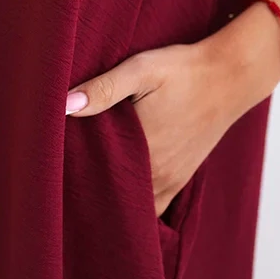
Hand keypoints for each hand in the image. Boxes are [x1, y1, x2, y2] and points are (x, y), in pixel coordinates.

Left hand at [65, 28, 278, 216]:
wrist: (229, 76)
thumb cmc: (183, 69)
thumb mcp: (141, 69)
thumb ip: (104, 88)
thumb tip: (65, 105)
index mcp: (140, 146)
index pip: (92, 172)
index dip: (69, 172)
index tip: (50, 165)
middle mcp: (155, 171)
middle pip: (109, 193)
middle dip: (84, 191)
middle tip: (60, 182)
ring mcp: (169, 179)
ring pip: (131, 206)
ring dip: (109, 200)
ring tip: (84, 189)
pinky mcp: (180, 179)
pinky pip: (154, 208)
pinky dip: (136, 209)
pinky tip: (118, 197)